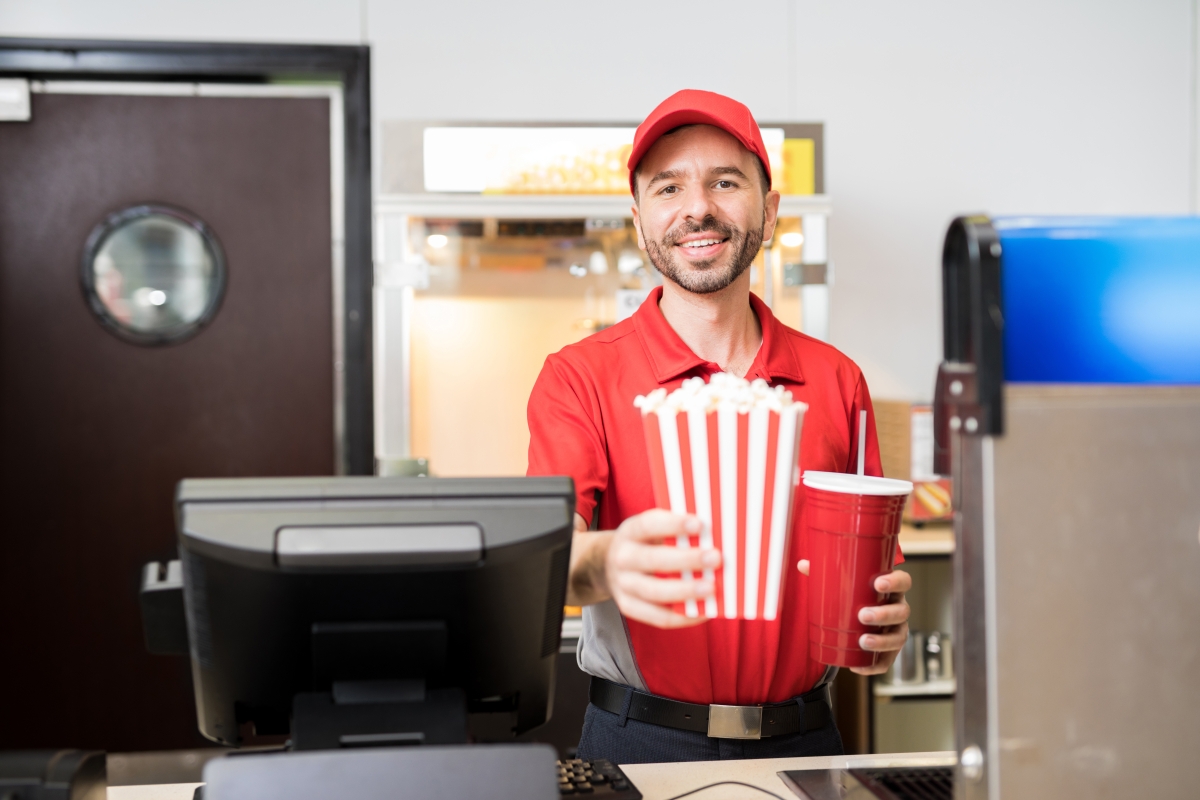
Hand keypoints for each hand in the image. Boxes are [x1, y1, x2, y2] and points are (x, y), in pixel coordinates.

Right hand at [606, 509, 720, 628]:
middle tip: (715, 558)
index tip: (699, 524)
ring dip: (686, 591)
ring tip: (711, 588)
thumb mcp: (652, 530)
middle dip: (686, 559)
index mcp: (630, 532)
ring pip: (655, 592)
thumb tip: (717, 537)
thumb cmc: (645, 544)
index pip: (648, 525)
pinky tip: (705, 611)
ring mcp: (623, 585)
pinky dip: (684, 616)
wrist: (609, 565)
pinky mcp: (629, 607)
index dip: (673, 524)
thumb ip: (677, 532)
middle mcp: (623, 558)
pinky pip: (659, 617)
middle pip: (653, 560)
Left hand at [796, 560, 911, 675]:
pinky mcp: (890, 650)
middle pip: (901, 611)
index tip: (878, 583)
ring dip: (882, 641)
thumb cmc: (852, 596)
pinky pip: (888, 660)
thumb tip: (802, 564)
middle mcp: (898, 609)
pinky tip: (859, 667)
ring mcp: (897, 630)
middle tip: (862, 615)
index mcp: (890, 589)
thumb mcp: (841, 583)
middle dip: (884, 614)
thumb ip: (824, 573)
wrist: (856, 619)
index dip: (895, 582)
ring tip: (863, 642)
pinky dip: (875, 665)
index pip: (903, 581)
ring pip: (898, 637)